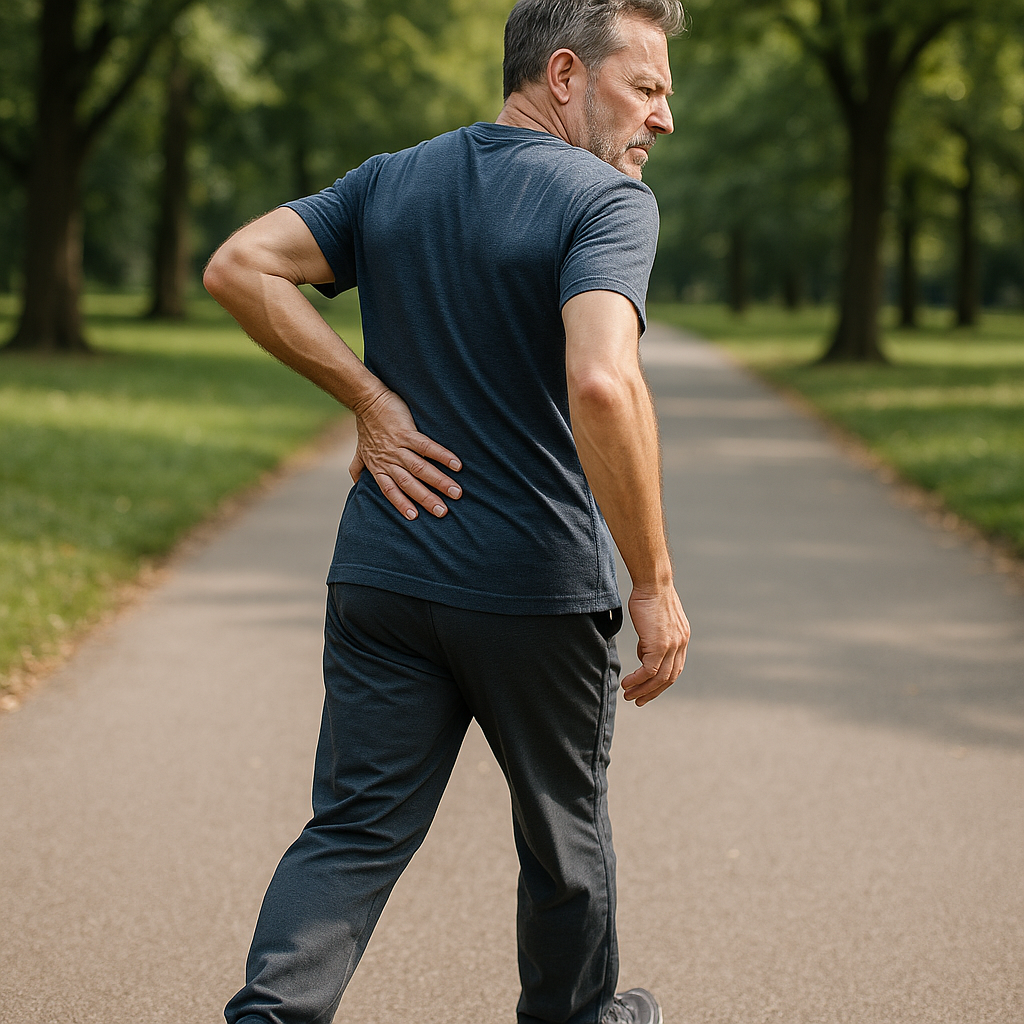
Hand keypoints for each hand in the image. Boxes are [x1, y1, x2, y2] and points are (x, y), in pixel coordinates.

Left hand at [349, 389, 462, 519]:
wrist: (367, 400)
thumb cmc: (366, 426)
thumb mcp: (360, 450)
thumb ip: (359, 468)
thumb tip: (356, 483)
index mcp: (378, 467)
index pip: (390, 490)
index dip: (401, 504)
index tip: (415, 518)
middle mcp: (388, 460)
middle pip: (409, 483)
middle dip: (426, 498)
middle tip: (443, 512)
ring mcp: (397, 446)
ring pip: (420, 468)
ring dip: (439, 481)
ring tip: (456, 492)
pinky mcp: (406, 431)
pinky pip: (425, 446)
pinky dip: (441, 455)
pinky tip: (456, 464)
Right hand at [621, 585, 689, 705]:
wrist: (653, 583)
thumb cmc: (649, 596)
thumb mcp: (654, 620)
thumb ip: (652, 638)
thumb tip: (644, 653)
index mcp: (682, 638)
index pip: (675, 668)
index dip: (661, 682)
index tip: (648, 689)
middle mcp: (681, 644)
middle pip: (669, 677)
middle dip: (653, 692)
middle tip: (638, 700)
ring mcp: (671, 646)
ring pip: (659, 678)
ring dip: (643, 689)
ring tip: (629, 695)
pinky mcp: (659, 645)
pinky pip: (649, 670)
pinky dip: (637, 680)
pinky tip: (627, 683)